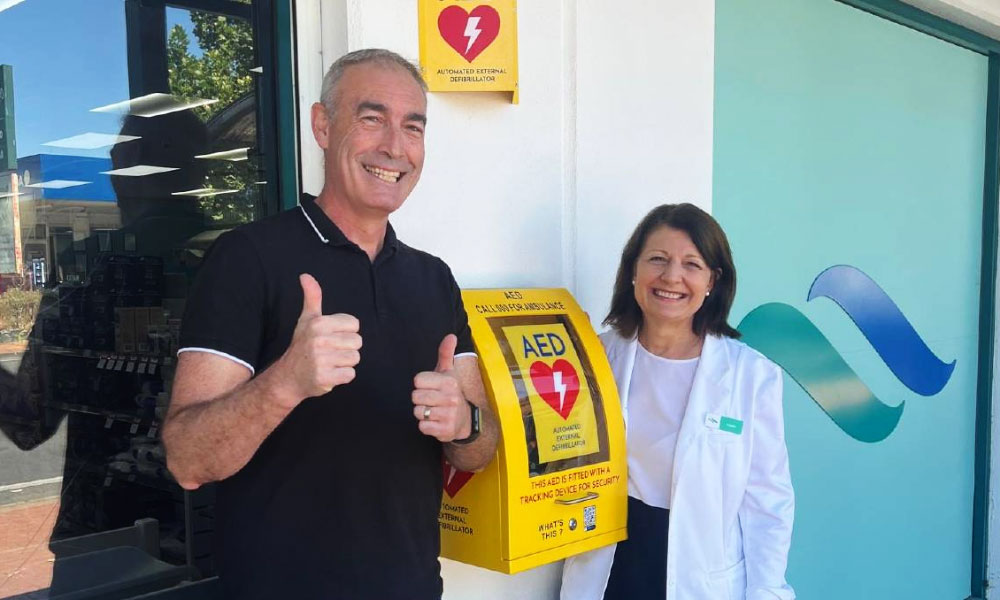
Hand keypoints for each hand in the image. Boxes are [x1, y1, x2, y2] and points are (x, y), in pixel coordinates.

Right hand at [272, 274, 361, 407]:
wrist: (288, 377)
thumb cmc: (302, 345)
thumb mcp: (306, 319)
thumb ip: (312, 297)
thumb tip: (305, 275)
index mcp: (318, 323)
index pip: (355, 324)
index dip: (345, 332)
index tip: (331, 337)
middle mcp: (319, 340)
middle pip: (357, 342)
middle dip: (346, 348)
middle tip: (329, 352)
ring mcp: (321, 360)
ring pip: (355, 358)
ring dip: (344, 363)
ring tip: (329, 362)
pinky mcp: (325, 378)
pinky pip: (350, 374)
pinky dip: (342, 376)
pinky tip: (329, 373)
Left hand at [412, 334, 469, 441]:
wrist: (465, 420)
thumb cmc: (451, 393)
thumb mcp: (449, 373)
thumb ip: (446, 354)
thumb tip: (450, 335)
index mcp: (450, 382)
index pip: (417, 380)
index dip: (421, 384)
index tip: (432, 387)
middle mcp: (451, 398)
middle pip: (415, 397)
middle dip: (420, 400)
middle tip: (432, 401)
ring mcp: (449, 415)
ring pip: (418, 412)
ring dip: (422, 413)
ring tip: (434, 411)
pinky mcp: (445, 430)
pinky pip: (422, 426)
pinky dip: (426, 426)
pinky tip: (435, 422)